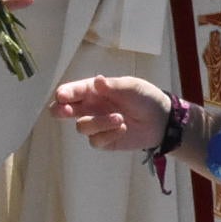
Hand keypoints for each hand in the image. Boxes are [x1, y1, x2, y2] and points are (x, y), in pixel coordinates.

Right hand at [53, 75, 172, 151]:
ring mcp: (95, 124)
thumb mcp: (131, 87)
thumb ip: (113, 86)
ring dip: (99, 122)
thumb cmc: (144, 97)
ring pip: (82, 126)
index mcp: (93, 90)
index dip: (64, 94)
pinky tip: (123, 129)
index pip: (72, 91)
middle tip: (66, 111)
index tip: (63, 97)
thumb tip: (97, 80)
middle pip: (61, 110)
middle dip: (59, 111)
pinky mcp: (103, 140)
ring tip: (120, 118)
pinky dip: (108, 134)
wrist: (161, 119)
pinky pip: (95, 141)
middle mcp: (90, 107)